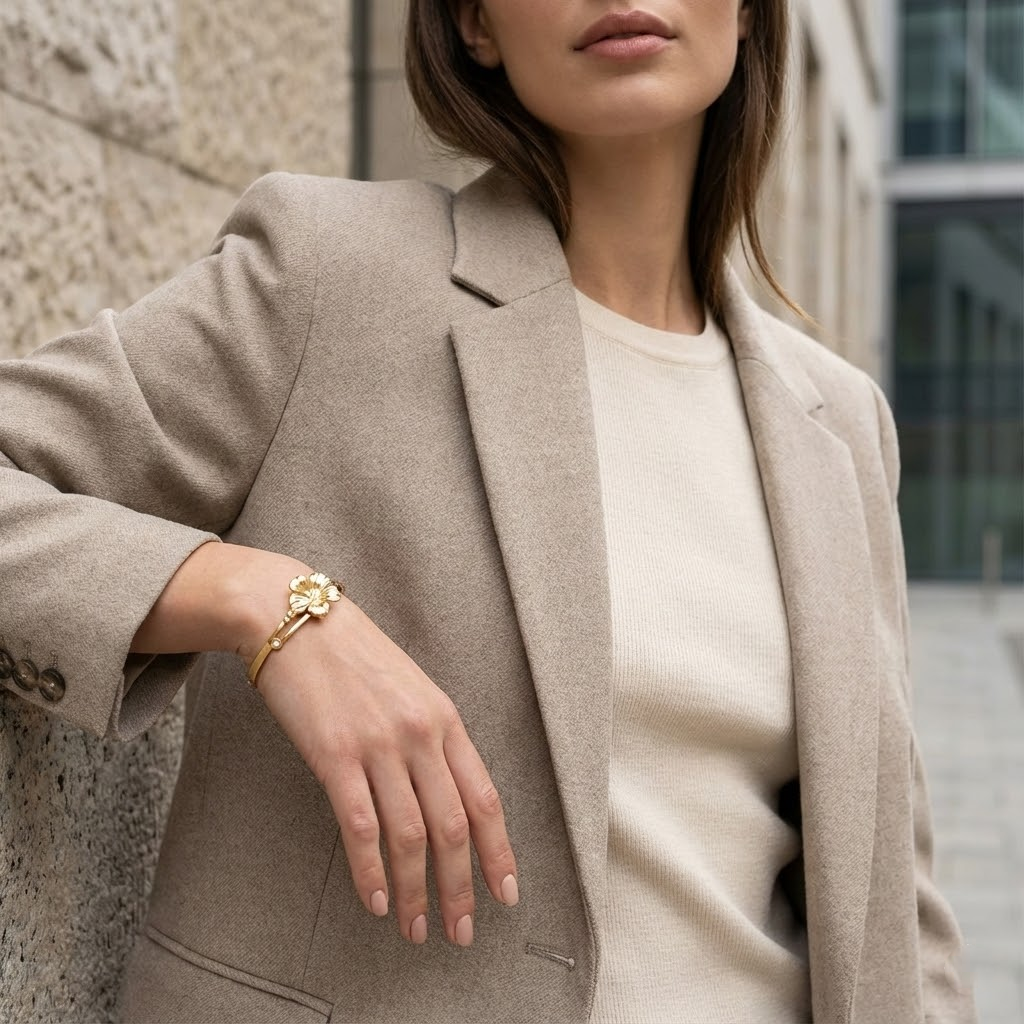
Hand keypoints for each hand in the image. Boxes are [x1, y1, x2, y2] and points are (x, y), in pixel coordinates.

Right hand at [250, 592, 518, 946]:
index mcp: (445, 718)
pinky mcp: (334, 754)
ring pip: (411, 835)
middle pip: (454, 827)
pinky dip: (371, 871)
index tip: (505, 893)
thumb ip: (432, 737)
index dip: (499, 852)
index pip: (485, 798)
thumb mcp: (409, 688)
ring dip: (416, 892)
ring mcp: (379, 744)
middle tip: (462, 931)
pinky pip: (360, 827)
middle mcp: (421, 734)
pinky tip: (375, 900)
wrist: (294, 618)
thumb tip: (446, 796)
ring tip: (415, 929)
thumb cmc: (353, 654)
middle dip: (462, 887)